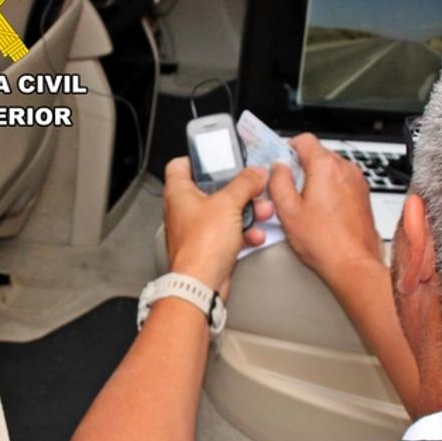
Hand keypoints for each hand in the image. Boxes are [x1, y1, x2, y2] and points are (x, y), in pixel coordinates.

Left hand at [163, 157, 273, 293]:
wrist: (201, 283)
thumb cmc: (202, 245)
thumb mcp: (229, 203)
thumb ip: (245, 183)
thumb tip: (255, 172)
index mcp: (179, 192)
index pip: (181, 164)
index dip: (200, 158)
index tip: (220, 157)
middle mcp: (184, 210)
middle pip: (212, 188)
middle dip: (238, 189)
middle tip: (253, 187)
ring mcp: (196, 229)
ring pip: (224, 212)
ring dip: (246, 211)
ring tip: (262, 211)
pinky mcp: (209, 247)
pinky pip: (229, 233)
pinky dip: (244, 232)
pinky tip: (255, 234)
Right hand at [268, 134, 383, 286]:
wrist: (354, 265)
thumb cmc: (325, 243)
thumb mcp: (288, 211)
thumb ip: (278, 182)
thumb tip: (277, 169)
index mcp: (326, 167)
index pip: (304, 140)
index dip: (288, 147)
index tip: (280, 161)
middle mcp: (346, 170)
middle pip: (318, 154)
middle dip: (301, 167)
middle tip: (288, 187)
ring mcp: (357, 183)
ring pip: (331, 169)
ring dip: (316, 179)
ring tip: (304, 203)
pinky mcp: (363, 197)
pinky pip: (342, 184)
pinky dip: (330, 190)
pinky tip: (320, 211)